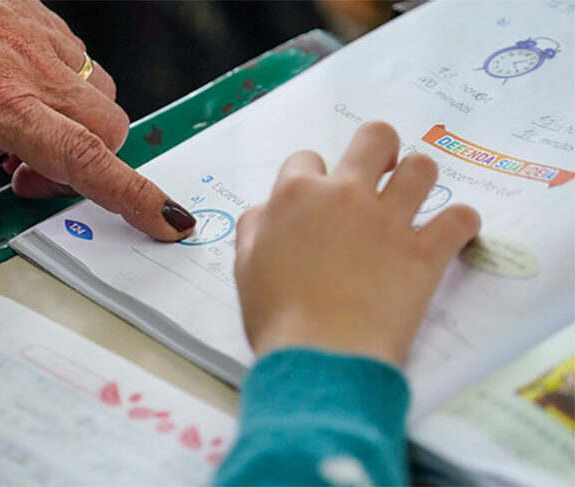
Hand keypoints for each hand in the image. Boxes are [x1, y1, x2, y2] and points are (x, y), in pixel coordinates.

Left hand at [0, 0, 193, 240]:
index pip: (83, 158)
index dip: (133, 196)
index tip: (166, 220)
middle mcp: (24, 60)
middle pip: (108, 125)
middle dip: (91, 164)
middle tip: (29, 175)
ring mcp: (30, 26)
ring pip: (95, 89)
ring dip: (72, 124)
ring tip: (10, 130)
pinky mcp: (25, 4)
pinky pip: (69, 56)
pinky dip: (55, 86)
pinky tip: (3, 87)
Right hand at [234, 122, 479, 364]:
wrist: (319, 356)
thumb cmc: (275, 317)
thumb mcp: (245, 266)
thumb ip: (255, 228)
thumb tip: (268, 211)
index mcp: (296, 196)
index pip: (307, 158)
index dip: (313, 175)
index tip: (318, 198)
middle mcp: (344, 196)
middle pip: (375, 137)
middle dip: (379, 149)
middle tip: (380, 174)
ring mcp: (388, 221)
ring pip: (421, 167)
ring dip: (419, 179)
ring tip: (413, 202)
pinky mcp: (425, 253)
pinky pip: (460, 218)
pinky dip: (461, 224)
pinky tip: (451, 235)